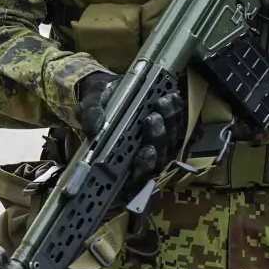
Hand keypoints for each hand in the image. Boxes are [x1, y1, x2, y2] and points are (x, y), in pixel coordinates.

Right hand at [75, 71, 184, 185]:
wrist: (110, 91)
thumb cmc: (100, 105)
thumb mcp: (90, 105)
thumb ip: (91, 116)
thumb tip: (93, 128)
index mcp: (119, 161)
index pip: (134, 177)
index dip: (143, 168)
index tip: (146, 151)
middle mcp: (141, 157)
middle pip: (157, 158)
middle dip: (157, 138)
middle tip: (152, 118)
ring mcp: (157, 144)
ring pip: (170, 142)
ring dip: (168, 122)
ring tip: (162, 102)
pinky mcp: (168, 129)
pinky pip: (177, 124)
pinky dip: (176, 111)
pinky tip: (172, 97)